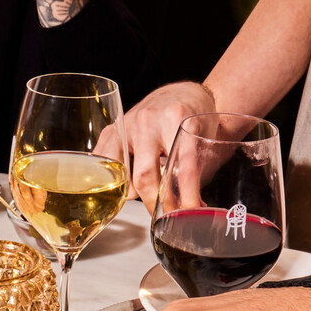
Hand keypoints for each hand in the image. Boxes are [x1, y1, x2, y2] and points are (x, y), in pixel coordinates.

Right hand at [124, 82, 215, 207]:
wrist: (180, 93)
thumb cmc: (194, 116)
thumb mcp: (204, 137)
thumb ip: (196, 168)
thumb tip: (191, 209)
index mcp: (176, 118)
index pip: (182, 166)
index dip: (187, 195)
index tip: (190, 212)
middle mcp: (148, 120)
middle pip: (145, 175)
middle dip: (155, 203)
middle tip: (165, 217)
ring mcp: (126, 125)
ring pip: (121, 173)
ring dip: (132, 194)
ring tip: (147, 204)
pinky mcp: (112, 131)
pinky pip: (105, 164)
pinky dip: (113, 181)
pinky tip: (126, 189)